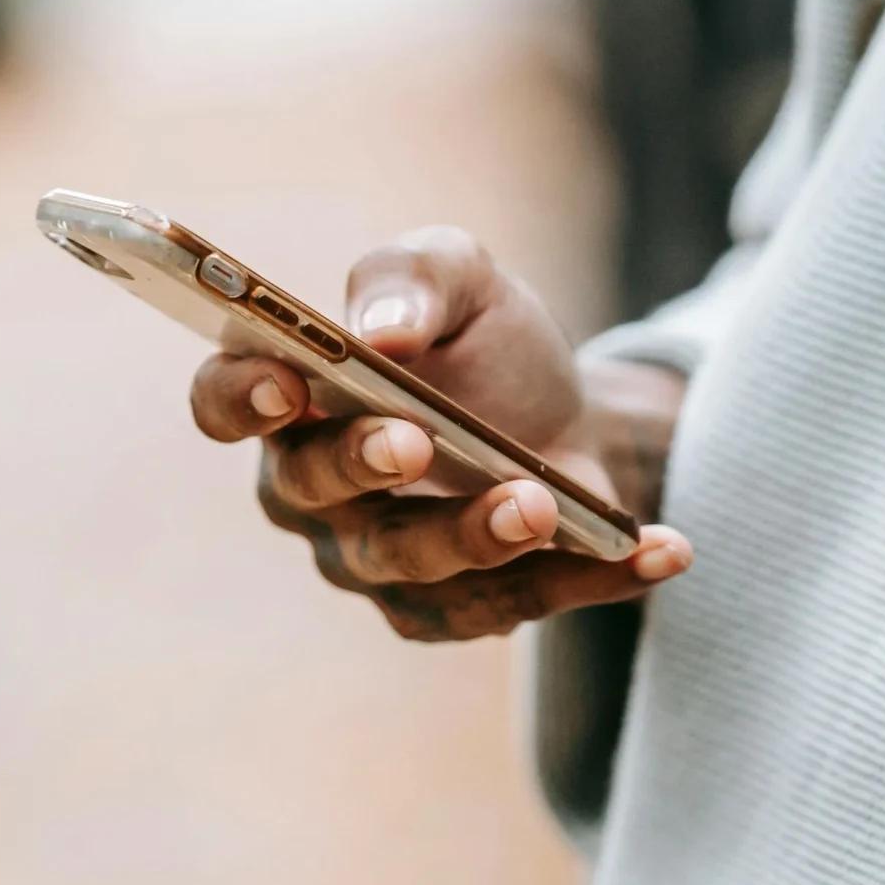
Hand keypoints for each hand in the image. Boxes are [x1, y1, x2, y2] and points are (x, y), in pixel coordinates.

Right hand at [188, 227, 691, 641]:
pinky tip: (660, 549)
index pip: (224, 402)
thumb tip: (382, 329)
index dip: (241, 398)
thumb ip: (414, 276)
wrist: (566, 416)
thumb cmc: (483, 343)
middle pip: (311, 491)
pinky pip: (508, 606)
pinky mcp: (451, 609)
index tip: (287, 382)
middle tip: (414, 441)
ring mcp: (375, 560)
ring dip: (474, 536)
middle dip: (360, 465)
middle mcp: (311, 489)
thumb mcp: (461, 275)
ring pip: (407, 566)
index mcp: (288, 394)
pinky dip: (588, 578)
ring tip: (539, 502)